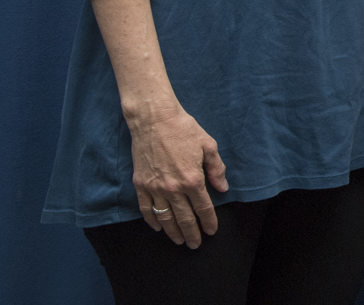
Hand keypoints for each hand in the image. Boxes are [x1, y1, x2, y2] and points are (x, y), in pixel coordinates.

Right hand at [128, 104, 227, 248]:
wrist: (154, 120)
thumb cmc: (184, 129)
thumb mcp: (208, 146)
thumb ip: (217, 169)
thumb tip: (222, 188)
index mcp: (192, 179)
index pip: (203, 208)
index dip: (208, 221)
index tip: (212, 231)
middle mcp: (173, 188)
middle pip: (184, 218)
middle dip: (192, 233)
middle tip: (195, 244)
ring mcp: (155, 188)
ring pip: (165, 217)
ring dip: (173, 232)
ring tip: (179, 241)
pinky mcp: (140, 184)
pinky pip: (146, 209)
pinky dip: (152, 221)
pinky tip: (158, 228)